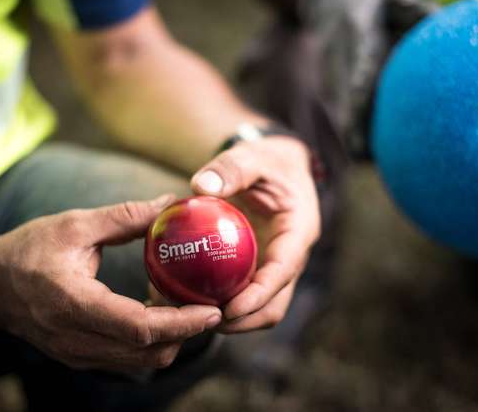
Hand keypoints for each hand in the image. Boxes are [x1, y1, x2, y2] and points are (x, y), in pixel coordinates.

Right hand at [0, 195, 221, 371]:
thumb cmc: (29, 251)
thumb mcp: (74, 225)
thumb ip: (124, 217)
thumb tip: (169, 204)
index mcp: (75, 304)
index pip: (140, 327)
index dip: (183, 323)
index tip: (214, 310)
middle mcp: (77, 339)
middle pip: (148, 352)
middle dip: (187, 332)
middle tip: (209, 303)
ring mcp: (79, 354)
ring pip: (142, 361)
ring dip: (172, 338)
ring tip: (184, 305)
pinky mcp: (81, 357)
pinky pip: (129, 358)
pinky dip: (153, 341)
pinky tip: (159, 311)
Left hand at [191, 136, 320, 332]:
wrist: (277, 166)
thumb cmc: (269, 160)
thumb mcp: (253, 156)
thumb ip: (231, 169)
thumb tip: (199, 187)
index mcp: (297, 233)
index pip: (282, 273)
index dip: (259, 297)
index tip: (230, 309)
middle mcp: (288, 258)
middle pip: (273, 304)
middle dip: (242, 320)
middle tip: (202, 320)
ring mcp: (272, 266)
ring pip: (255, 307)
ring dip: (227, 318)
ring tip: (187, 315)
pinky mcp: (255, 268)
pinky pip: (238, 291)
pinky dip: (214, 300)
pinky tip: (180, 297)